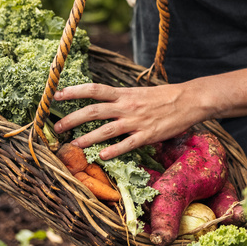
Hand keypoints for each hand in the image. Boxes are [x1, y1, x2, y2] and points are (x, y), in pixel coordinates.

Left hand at [53, 83, 205, 158]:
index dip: (73, 92)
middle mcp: (127, 106)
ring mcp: (137, 121)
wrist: (190, 100)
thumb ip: (122, 99)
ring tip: (72, 146)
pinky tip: (102, 156)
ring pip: (106, 130)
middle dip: (72, 119)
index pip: (94, 89)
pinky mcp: (148, 135)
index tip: (56, 95)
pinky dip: (114, 150)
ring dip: (87, 138)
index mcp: (124, 94)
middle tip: (57, 127)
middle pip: (93, 111)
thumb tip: (104, 104)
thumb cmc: (165, 97)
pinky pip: (128, 144)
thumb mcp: (140, 93)